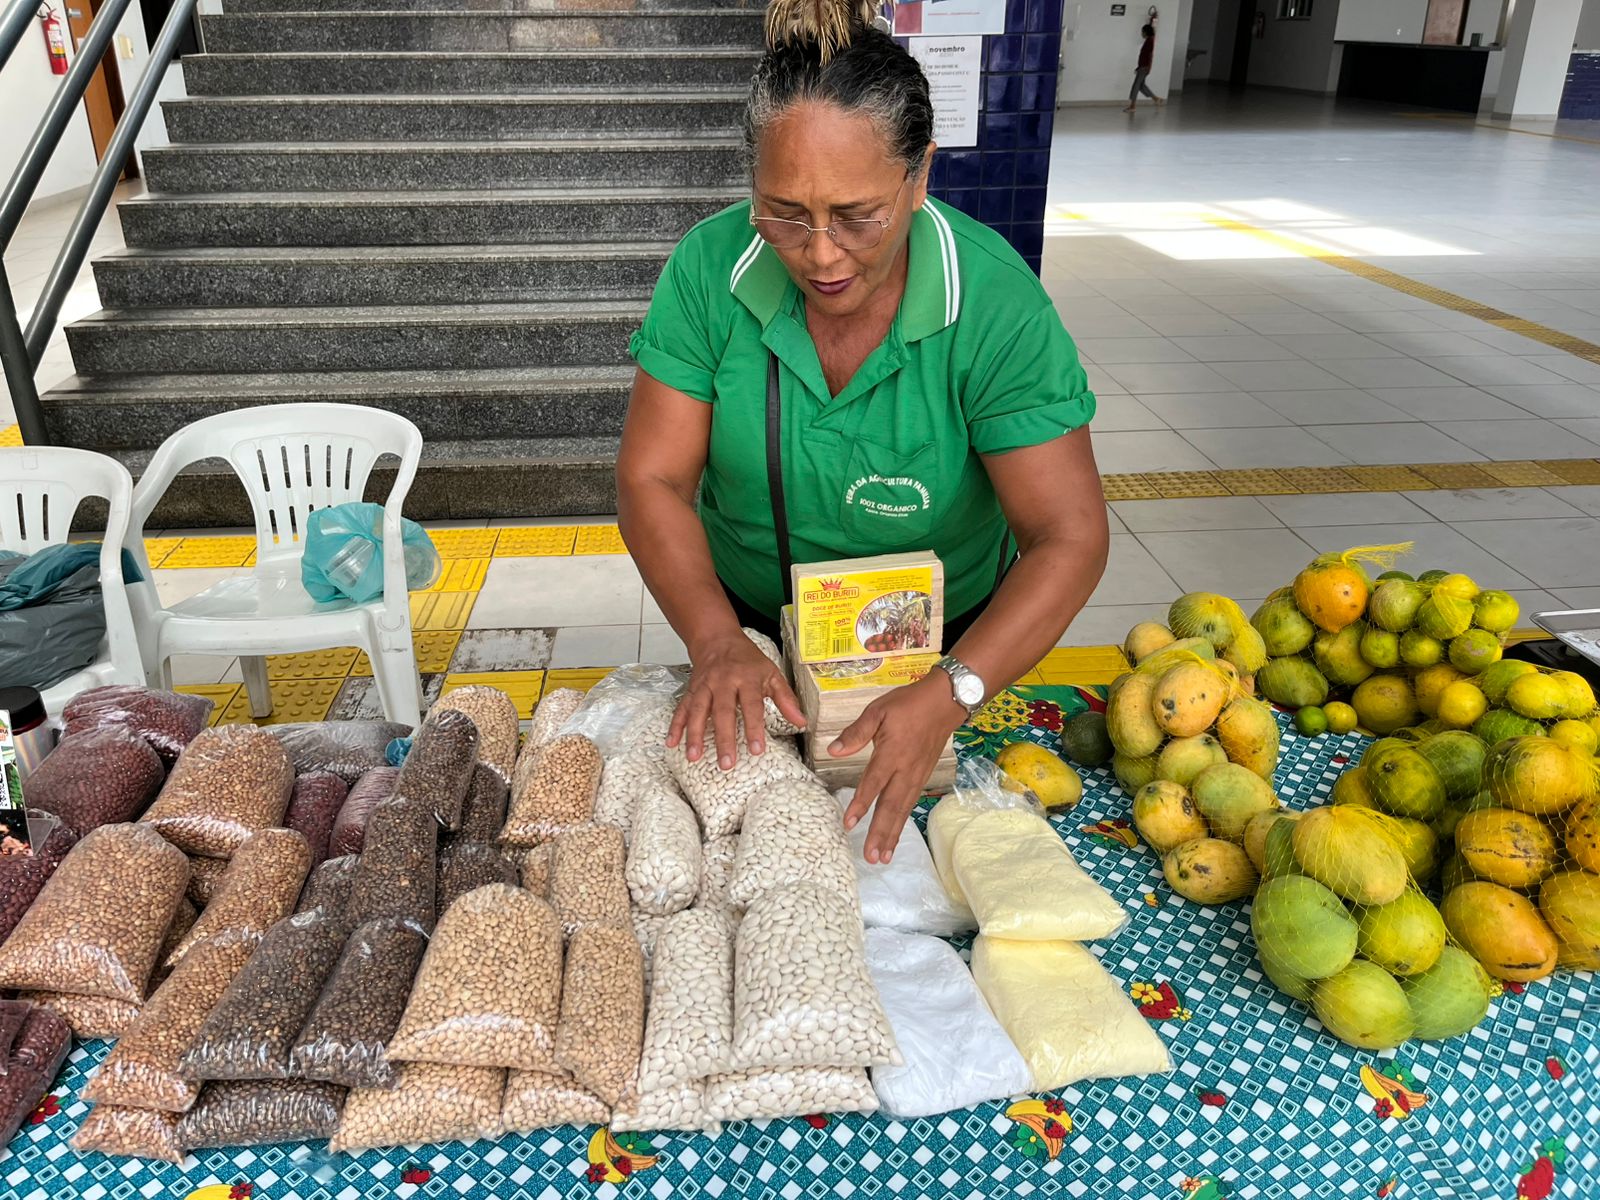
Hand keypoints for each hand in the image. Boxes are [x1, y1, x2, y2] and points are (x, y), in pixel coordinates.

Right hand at [669, 630, 806, 768]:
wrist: (718, 639)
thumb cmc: (748, 659)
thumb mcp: (772, 673)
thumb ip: (786, 699)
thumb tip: (802, 722)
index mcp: (747, 678)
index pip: (752, 705)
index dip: (754, 728)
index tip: (756, 750)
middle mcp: (724, 682)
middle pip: (723, 712)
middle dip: (723, 738)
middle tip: (726, 763)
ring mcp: (705, 686)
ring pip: (698, 711)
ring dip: (694, 734)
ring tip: (694, 757)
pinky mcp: (691, 690)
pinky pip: (682, 708)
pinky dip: (675, 726)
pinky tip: (672, 743)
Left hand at [836, 674, 966, 863]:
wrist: (945, 702)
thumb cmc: (908, 704)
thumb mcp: (878, 710)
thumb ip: (856, 732)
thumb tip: (832, 750)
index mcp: (892, 753)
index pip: (873, 783)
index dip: (860, 804)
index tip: (849, 824)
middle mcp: (905, 769)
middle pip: (891, 806)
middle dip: (880, 833)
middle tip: (871, 857)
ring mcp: (916, 776)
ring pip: (902, 810)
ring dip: (892, 834)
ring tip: (883, 856)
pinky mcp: (922, 777)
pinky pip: (910, 804)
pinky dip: (902, 822)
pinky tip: (895, 835)